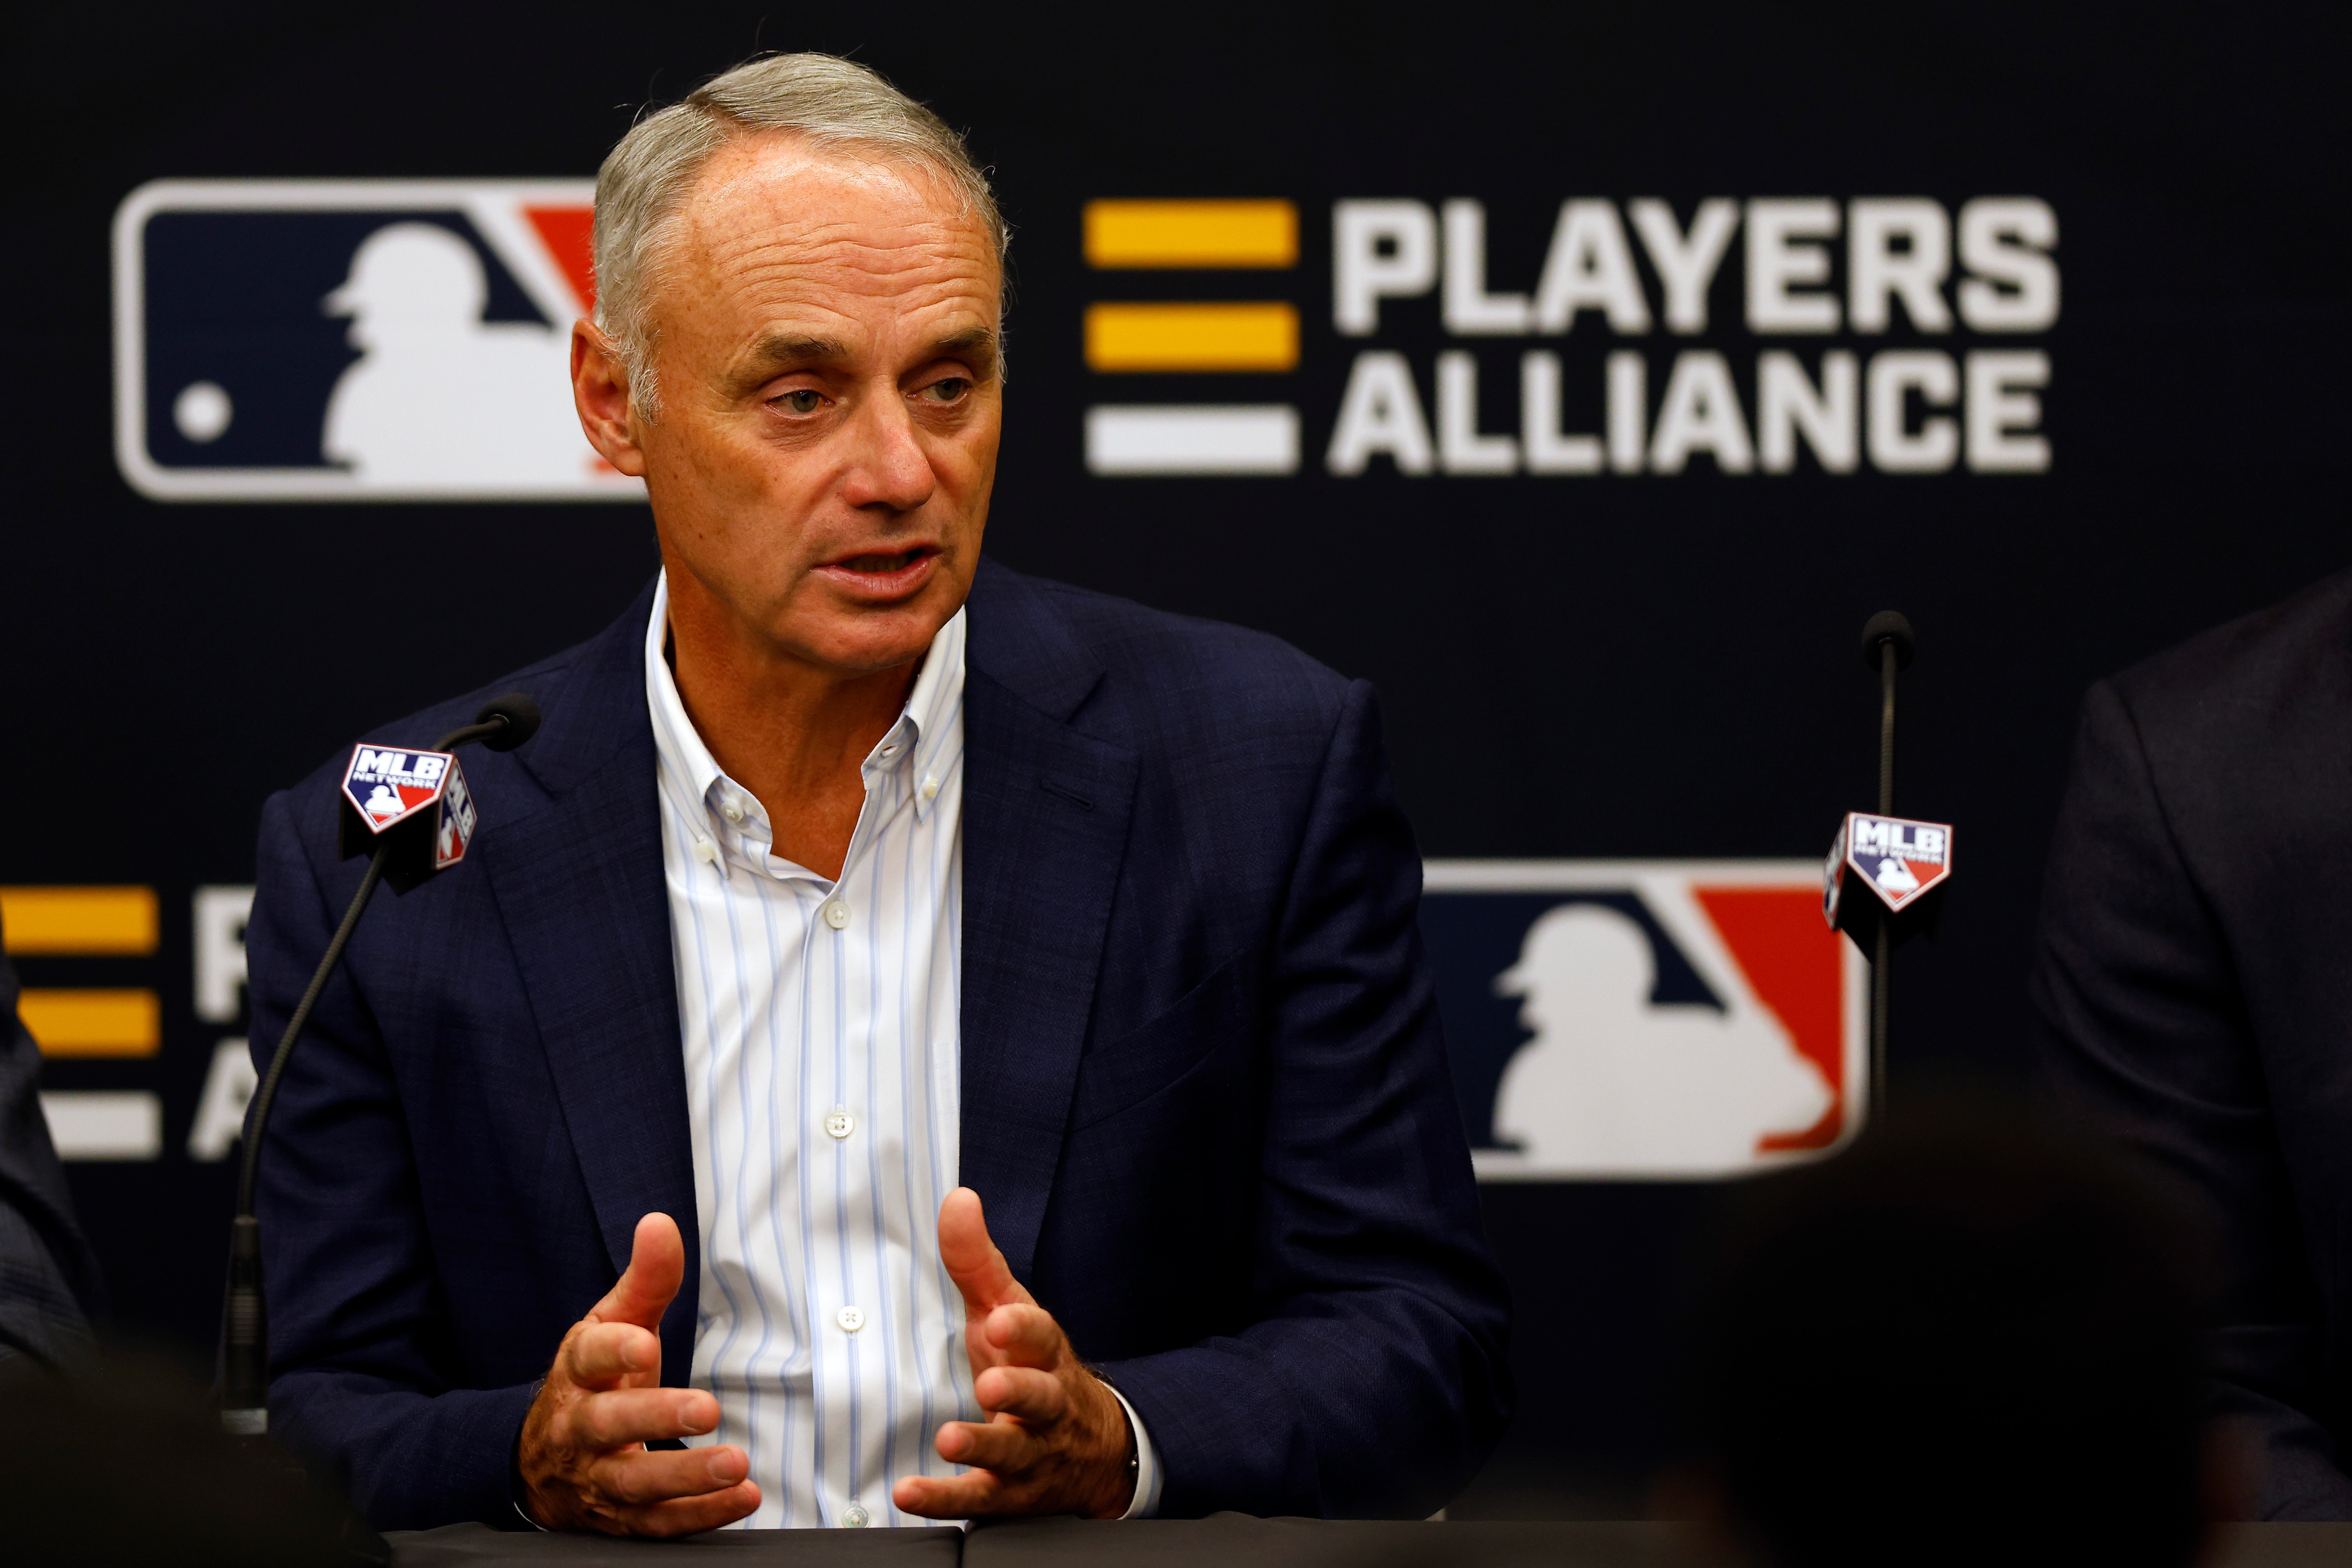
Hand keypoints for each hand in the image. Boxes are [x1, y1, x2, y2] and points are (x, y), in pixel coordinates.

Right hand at [517, 1213, 760, 1534]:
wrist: (544, 1461)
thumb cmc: (595, 1380)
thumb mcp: (613, 1325)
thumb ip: (645, 1280)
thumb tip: (660, 1223)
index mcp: (577, 1372)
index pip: (587, 1358)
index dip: (612, 1350)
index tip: (642, 1342)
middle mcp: (578, 1428)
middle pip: (608, 1424)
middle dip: (655, 1416)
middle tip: (706, 1408)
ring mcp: (595, 1478)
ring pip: (634, 1484)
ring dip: (686, 1477)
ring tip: (737, 1463)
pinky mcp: (618, 1518)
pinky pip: (657, 1523)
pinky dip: (700, 1515)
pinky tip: (743, 1497)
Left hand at [892, 1188, 1135, 1519]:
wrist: (1089, 1449)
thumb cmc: (1031, 1366)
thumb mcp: (1007, 1313)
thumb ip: (976, 1262)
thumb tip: (957, 1198)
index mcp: (1043, 1353)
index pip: (1040, 1335)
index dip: (1023, 1327)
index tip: (1001, 1317)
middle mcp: (1045, 1403)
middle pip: (1040, 1396)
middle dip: (1018, 1389)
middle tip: (991, 1383)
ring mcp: (1030, 1451)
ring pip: (1013, 1451)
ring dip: (982, 1445)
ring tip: (949, 1439)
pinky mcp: (1008, 1492)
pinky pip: (978, 1498)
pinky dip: (944, 1498)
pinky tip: (908, 1494)